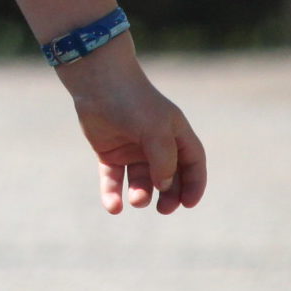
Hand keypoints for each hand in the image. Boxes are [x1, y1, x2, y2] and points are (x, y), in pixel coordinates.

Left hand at [67, 59, 206, 214]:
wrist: (96, 82)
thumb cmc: (132, 101)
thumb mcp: (156, 130)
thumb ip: (164, 160)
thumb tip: (164, 187)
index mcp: (174, 133)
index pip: (192, 163)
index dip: (194, 185)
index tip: (188, 204)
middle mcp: (155, 142)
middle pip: (169, 178)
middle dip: (169, 196)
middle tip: (164, 209)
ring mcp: (132, 149)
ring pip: (141, 182)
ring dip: (141, 195)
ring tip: (136, 200)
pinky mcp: (109, 152)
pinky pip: (114, 179)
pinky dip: (113, 194)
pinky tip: (113, 206)